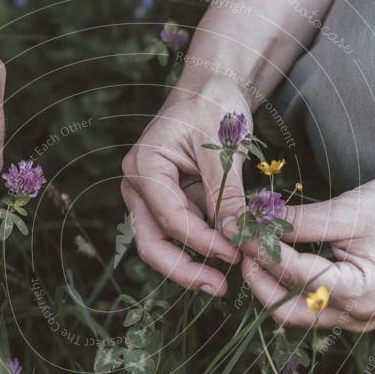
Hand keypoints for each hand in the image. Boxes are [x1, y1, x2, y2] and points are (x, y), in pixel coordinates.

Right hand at [121, 80, 247, 295]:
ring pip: (161, 244)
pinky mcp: (168, 201)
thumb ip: (227, 195)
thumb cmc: (214, 105)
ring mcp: (150, 196)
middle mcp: (138, 185)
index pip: (170, 218)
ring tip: (225, 280)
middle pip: (151, 242)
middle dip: (184, 270)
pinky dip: (200, 247)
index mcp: (144, 167)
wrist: (212, 85)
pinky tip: (225, 256)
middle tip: (219, 288)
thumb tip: (236, 237)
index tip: (236, 255)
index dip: (202, 243)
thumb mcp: (223, 148)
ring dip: (191, 264)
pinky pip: (179, 233)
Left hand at [237, 174, 374, 330]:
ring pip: (297, 313)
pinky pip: (312, 308)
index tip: (238, 230)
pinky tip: (279, 261)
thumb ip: (296, 222)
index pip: (293, 275)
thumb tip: (252, 220)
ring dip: (271, 285)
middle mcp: (359, 315)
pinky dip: (291, 288)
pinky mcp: (356, 312)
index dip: (260, 251)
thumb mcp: (345, 210)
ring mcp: (358, 319)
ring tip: (256, 251)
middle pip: (287, 310)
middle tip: (242, 246)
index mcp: (360, 292)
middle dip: (258, 279)